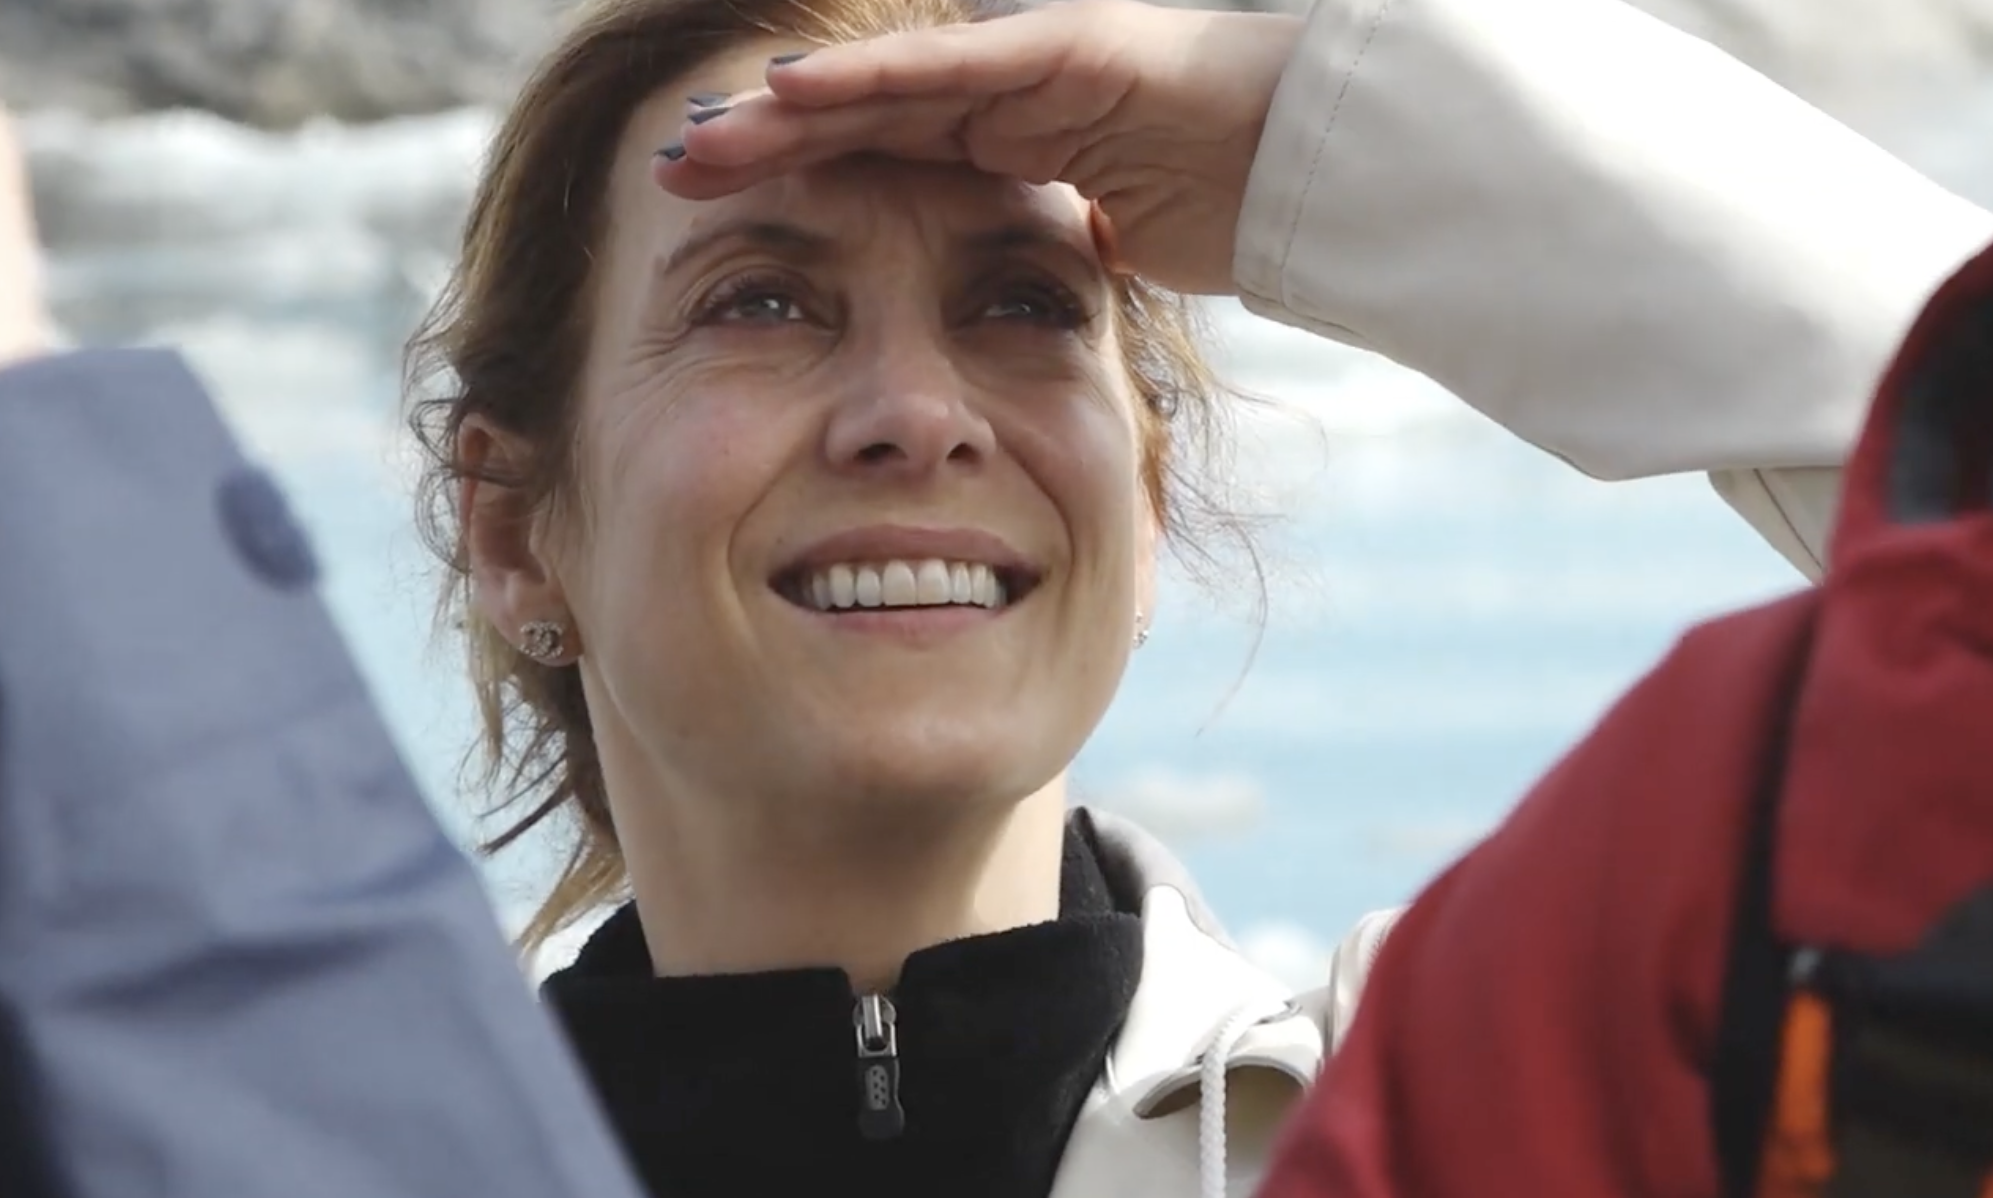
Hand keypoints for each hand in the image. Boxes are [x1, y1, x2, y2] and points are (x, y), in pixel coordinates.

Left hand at [655, 0, 1302, 294]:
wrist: (1323, 158)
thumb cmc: (1236, 207)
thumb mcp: (1113, 260)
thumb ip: (1050, 278)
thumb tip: (1010, 351)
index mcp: (1011, 147)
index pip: (881, 161)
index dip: (796, 180)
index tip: (713, 216)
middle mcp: (1005, 98)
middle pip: (858, 118)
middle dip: (762, 144)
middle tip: (668, 170)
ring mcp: (1028, 67)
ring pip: (880, 87)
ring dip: (783, 111)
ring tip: (698, 134)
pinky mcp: (1059, 51)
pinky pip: (943, 68)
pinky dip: (864, 81)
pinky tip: (786, 94)